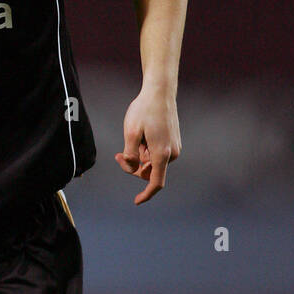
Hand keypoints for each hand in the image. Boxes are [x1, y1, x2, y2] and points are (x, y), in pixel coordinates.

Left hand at [115, 88, 180, 203]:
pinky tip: (143, 133)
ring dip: (140, 155)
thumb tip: (132, 168)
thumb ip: (130, 155)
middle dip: (134, 166)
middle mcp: (172, 153)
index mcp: (162, 154)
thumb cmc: (144, 110)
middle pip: (149, 171)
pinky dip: (147, 149)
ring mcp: (174, 147)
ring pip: (152, 161)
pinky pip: (157, 153)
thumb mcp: (130, 133)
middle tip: (119, 154)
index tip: (137, 201)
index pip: (156, 183)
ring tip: (134, 135)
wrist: (160, 92)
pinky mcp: (174, 141)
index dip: (146, 194)